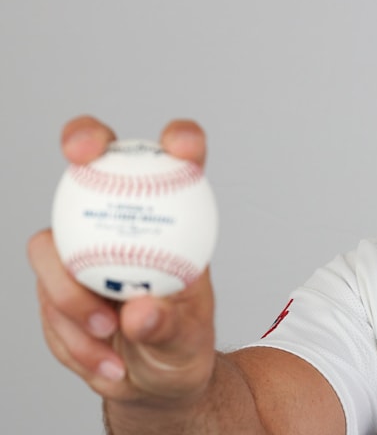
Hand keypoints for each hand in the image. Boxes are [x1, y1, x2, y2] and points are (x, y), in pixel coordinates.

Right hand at [28, 116, 217, 408]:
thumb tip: (140, 311)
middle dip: (84, 137)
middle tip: (81, 154)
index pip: (182, 164)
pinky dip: (74, 337)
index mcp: (176, 221)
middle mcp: (124, 221)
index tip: (181, 147)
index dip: (181, 140)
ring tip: (109, 335)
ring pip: (53, 247)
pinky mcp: (53, 278)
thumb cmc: (181, 348)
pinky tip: (106, 362)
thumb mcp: (187, 342)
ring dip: (73, 298)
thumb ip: (168, 325)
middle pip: (96, 160)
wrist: (150, 383)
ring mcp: (81, 246)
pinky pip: (46, 299)